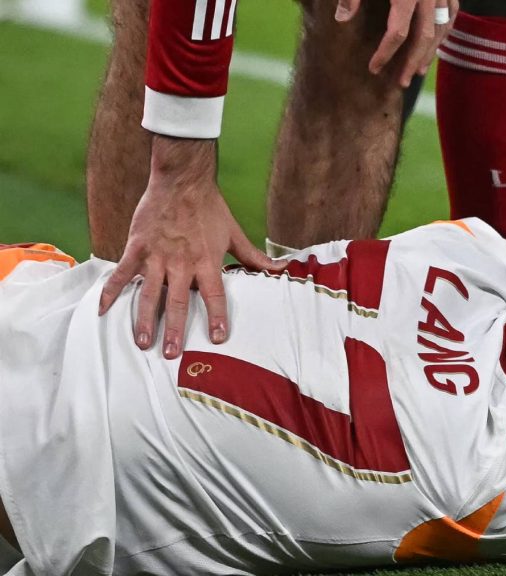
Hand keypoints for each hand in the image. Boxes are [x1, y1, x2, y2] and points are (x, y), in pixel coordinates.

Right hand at [98, 137, 282, 358]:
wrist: (181, 180)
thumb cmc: (210, 207)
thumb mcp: (235, 233)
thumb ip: (255, 258)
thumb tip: (282, 269)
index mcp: (207, 260)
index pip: (214, 295)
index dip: (217, 316)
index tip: (219, 338)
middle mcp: (181, 262)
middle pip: (178, 302)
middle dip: (175, 330)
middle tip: (172, 354)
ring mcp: (156, 255)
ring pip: (149, 294)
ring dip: (145, 320)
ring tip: (143, 343)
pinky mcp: (137, 247)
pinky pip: (121, 273)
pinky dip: (111, 292)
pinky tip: (103, 311)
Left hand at [335, 0, 458, 86]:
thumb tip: (342, 20)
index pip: (397, 33)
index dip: (385, 54)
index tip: (373, 68)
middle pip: (423, 38)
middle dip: (410, 63)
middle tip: (399, 83)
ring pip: (441, 29)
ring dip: (429, 53)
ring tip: (417, 71)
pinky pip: (451, 16)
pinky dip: (443, 34)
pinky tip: (434, 46)